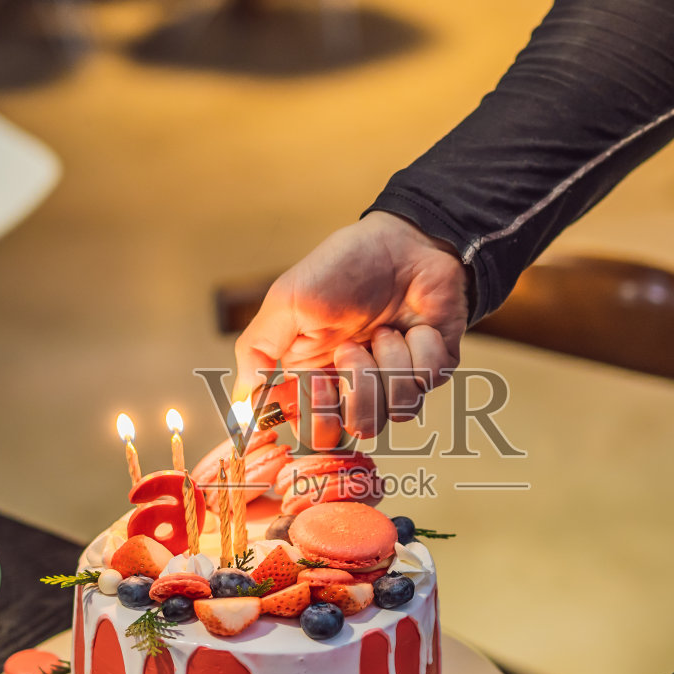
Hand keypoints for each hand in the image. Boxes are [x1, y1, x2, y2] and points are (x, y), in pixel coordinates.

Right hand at [234, 211, 468, 438]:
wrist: (403, 241)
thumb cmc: (342, 266)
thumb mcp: (287, 301)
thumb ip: (257, 351)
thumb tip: (240, 401)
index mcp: (316, 376)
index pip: (313, 431)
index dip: (317, 417)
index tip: (319, 382)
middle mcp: (355, 385)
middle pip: (358, 429)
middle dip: (357, 389)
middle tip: (351, 348)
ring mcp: (396, 379)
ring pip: (398, 412)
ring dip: (389, 362)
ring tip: (383, 329)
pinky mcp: (432, 368)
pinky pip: (428, 380)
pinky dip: (420, 348)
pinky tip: (414, 325)